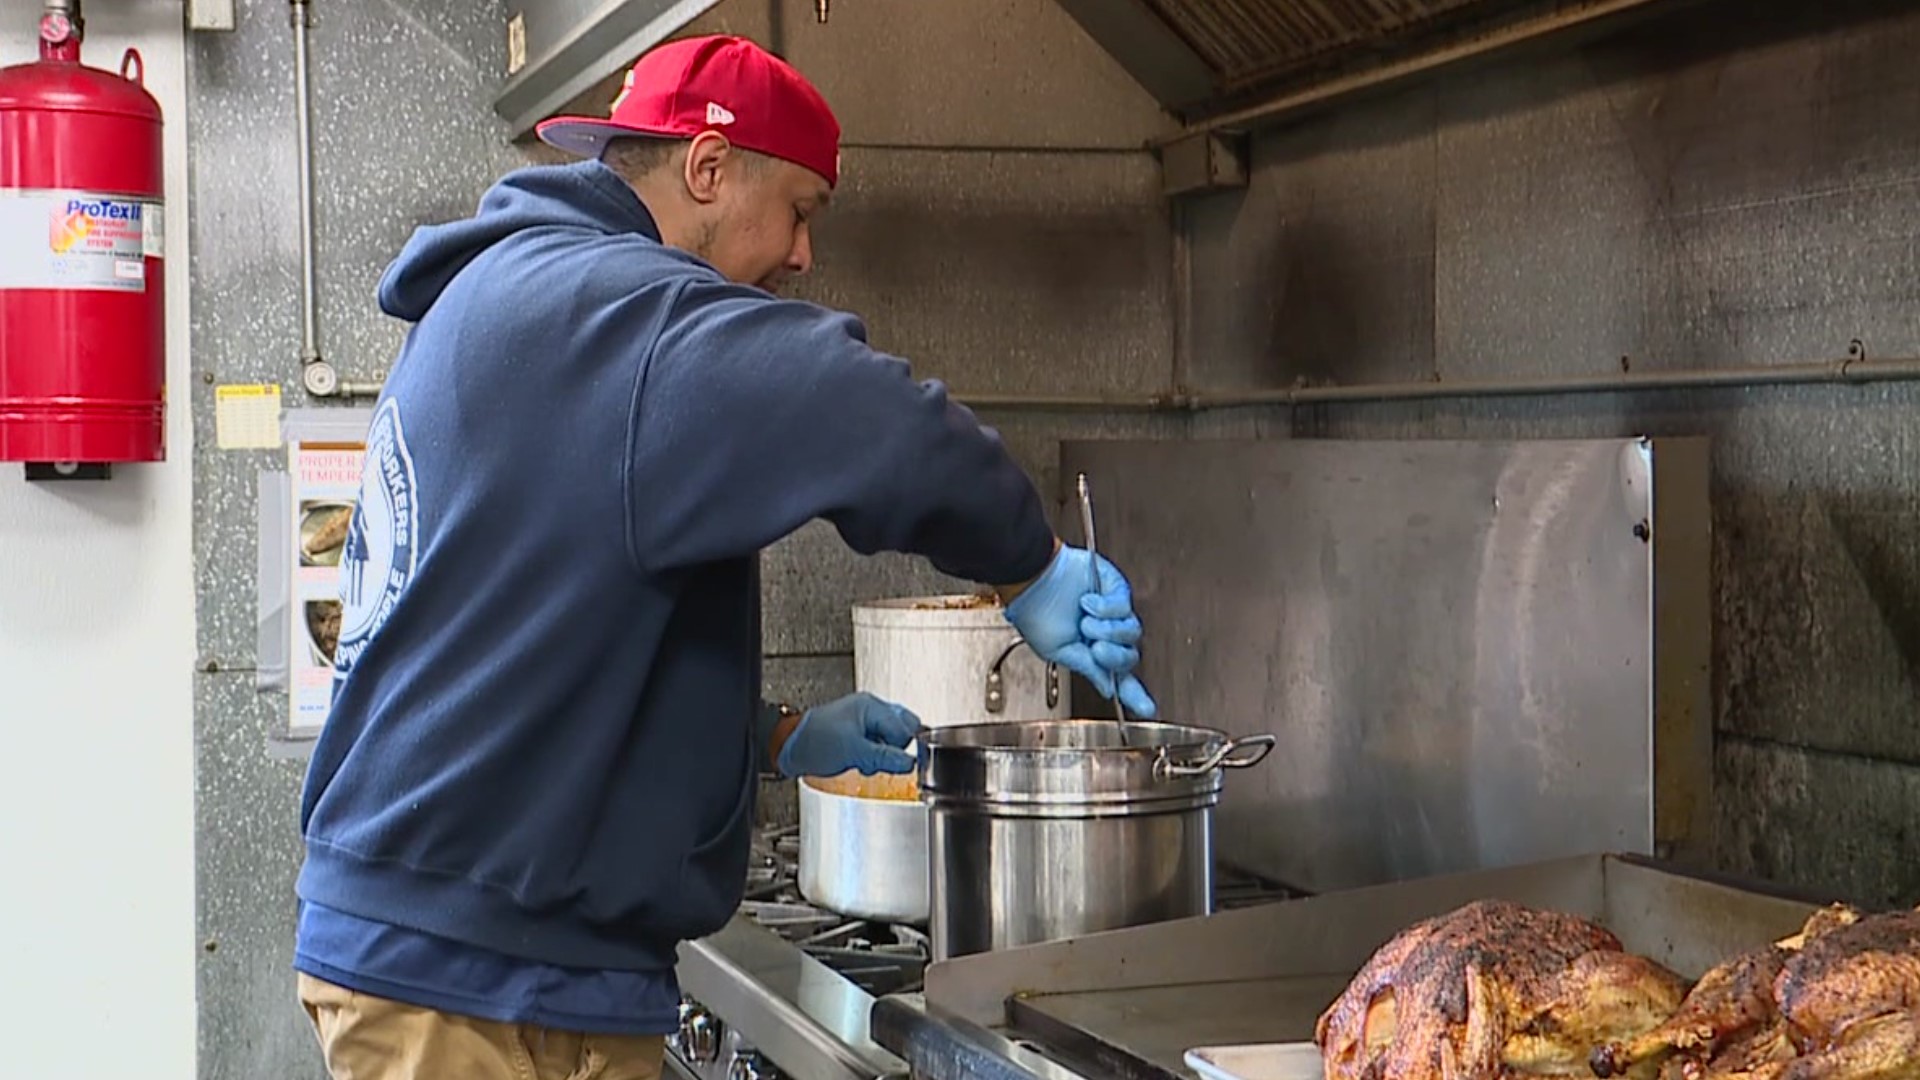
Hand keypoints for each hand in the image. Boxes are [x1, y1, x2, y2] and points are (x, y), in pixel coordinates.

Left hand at [776, 692, 920, 777]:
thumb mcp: (853, 750)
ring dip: (883, 755)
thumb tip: (909, 762)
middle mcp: (869, 711)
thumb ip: (883, 756)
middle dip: (896, 749)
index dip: (902, 748)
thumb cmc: (814, 740)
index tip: (899, 764)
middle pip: (902, 730)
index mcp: (871, 707)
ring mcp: (863, 722)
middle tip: (882, 760)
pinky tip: (860, 763)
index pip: (904, 728)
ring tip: (865, 762)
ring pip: (890, 740)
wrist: (789, 747)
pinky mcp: (857, 735)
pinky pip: (877, 746)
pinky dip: (873, 757)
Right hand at [1004, 545, 1157, 717]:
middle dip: (1114, 656)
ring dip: (1107, 629)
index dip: (1134, 694)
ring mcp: (1113, 612)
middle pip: (1130, 656)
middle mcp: (1106, 634)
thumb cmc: (1035, 613)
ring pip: (1132, 631)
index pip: (1119, 677)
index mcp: (1092, 652)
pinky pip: (1124, 606)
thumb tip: (1110, 688)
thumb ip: (1089, 669)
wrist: (1032, 580)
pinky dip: (1105, 607)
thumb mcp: (1059, 652)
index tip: (1147, 710)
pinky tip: (1088, 602)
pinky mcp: (1115, 589)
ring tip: (1086, 621)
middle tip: (1096, 648)